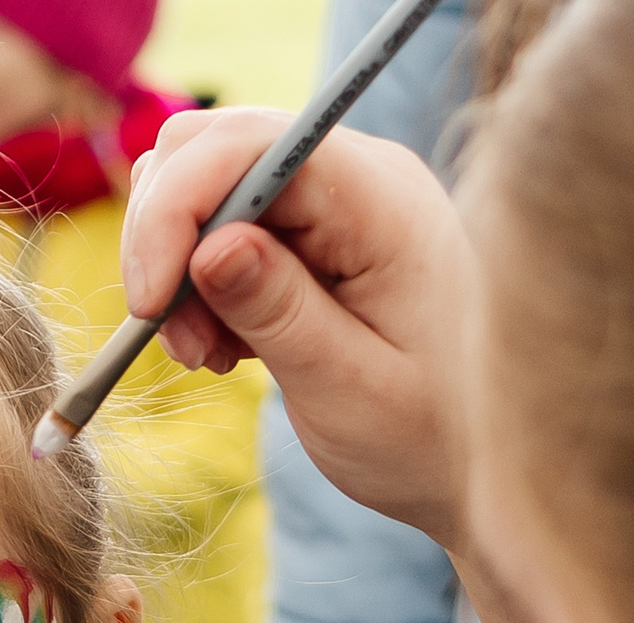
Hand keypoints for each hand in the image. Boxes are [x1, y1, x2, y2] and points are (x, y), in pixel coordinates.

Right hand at [120, 107, 475, 549]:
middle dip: (168, 241)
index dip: (175, 209)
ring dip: (180, 271)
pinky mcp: (318, 232)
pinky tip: (230, 350)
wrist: (487, 466)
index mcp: (381, 201)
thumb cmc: (435, 438)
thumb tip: (206, 246)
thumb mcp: (349, 390)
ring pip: (206, 186)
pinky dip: (202, 285)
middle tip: (181, 343)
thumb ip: (279, 313)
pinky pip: (227, 227)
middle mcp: (360, 177)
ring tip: (209, 356)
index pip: (248, 145)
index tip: (147, 304)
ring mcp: (338, 200)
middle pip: (212, 148)